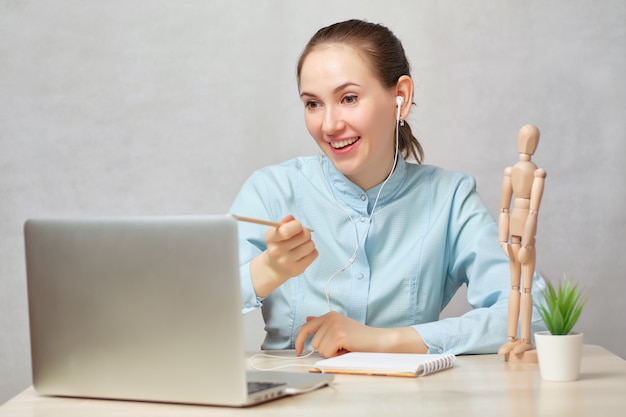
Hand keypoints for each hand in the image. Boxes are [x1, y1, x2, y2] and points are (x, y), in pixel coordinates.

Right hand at [250, 215, 317, 296]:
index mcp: (271, 238)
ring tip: (302, 245)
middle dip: (305, 233)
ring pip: (311, 245)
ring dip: (309, 242)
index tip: (296, 226)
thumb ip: (284, 223)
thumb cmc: (278, 245)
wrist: (274, 268)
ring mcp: (287, 262)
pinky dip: (312, 251)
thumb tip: (291, 218)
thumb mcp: (276, 232)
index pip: (286, 231)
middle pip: (304, 235)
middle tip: (300, 236)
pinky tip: (303, 253)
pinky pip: (314, 254)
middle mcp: (277, 251)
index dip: (296, 225)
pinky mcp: (298, 269)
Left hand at [295, 312, 428, 356]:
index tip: (298, 351)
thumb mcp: (339, 328)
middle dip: (326, 349)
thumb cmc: (360, 338)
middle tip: (341, 346)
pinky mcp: (339, 335)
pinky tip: (347, 349)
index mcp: (329, 315)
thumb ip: (323, 325)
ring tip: (345, 347)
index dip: (299, 341)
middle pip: (314, 342)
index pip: (305, 327)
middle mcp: (330, 318)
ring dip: (332, 352)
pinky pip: (327, 353)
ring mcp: (334, 326)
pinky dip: (336, 355)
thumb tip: (307, 319)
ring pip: (320, 349)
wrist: (378, 341)